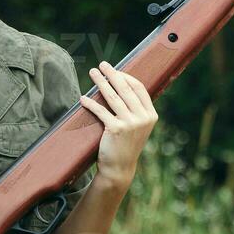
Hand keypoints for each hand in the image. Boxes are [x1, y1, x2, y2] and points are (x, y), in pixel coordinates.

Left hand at [78, 60, 156, 185]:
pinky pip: (101, 111)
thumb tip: (121, 86)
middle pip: (125, 89)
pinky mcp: (116, 129)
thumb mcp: (137, 127)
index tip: (115, 70)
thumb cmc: (125, 145)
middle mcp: (143, 118)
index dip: (126, 76)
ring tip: (93, 73)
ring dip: (101, 82)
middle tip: (102, 65)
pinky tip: (83, 98)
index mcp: (150, 115)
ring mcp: (131, 124)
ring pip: (113, 96)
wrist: (120, 168)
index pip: (139, 88)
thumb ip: (135, 109)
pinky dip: (91, 103)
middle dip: (112, 74)